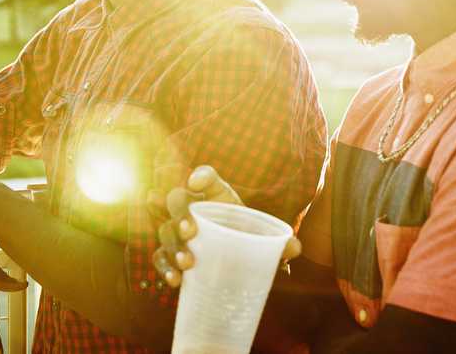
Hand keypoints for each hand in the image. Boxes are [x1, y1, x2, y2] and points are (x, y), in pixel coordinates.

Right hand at [150, 165, 301, 287]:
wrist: (234, 255)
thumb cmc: (247, 235)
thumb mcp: (262, 233)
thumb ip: (278, 239)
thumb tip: (295, 247)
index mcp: (215, 194)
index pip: (205, 176)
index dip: (200, 176)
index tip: (195, 182)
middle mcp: (193, 207)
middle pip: (176, 199)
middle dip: (179, 214)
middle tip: (191, 232)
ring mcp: (179, 230)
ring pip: (165, 230)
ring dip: (172, 245)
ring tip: (187, 263)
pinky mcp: (173, 253)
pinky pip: (160, 256)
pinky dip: (164, 267)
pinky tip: (174, 280)